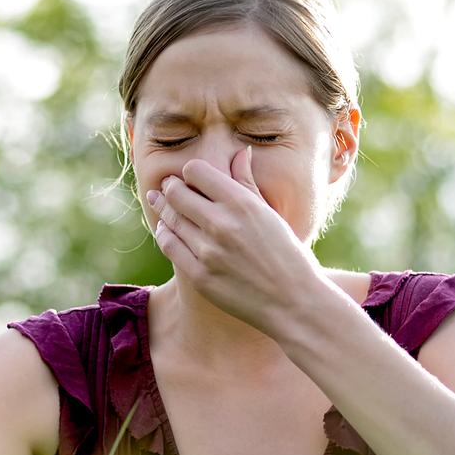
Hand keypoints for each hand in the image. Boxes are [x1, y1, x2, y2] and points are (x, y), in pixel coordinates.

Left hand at [147, 145, 324, 332]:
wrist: (293, 302)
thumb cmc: (287, 254)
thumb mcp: (270, 213)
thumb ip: (247, 182)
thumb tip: (240, 153)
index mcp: (242, 203)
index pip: (196, 171)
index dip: (191, 171)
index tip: (192, 176)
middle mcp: (222, 224)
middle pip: (177, 193)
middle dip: (171, 187)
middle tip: (169, 187)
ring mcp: (208, 252)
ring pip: (171, 219)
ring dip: (164, 209)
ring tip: (161, 203)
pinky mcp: (200, 276)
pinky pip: (170, 246)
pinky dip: (165, 233)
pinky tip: (166, 228)